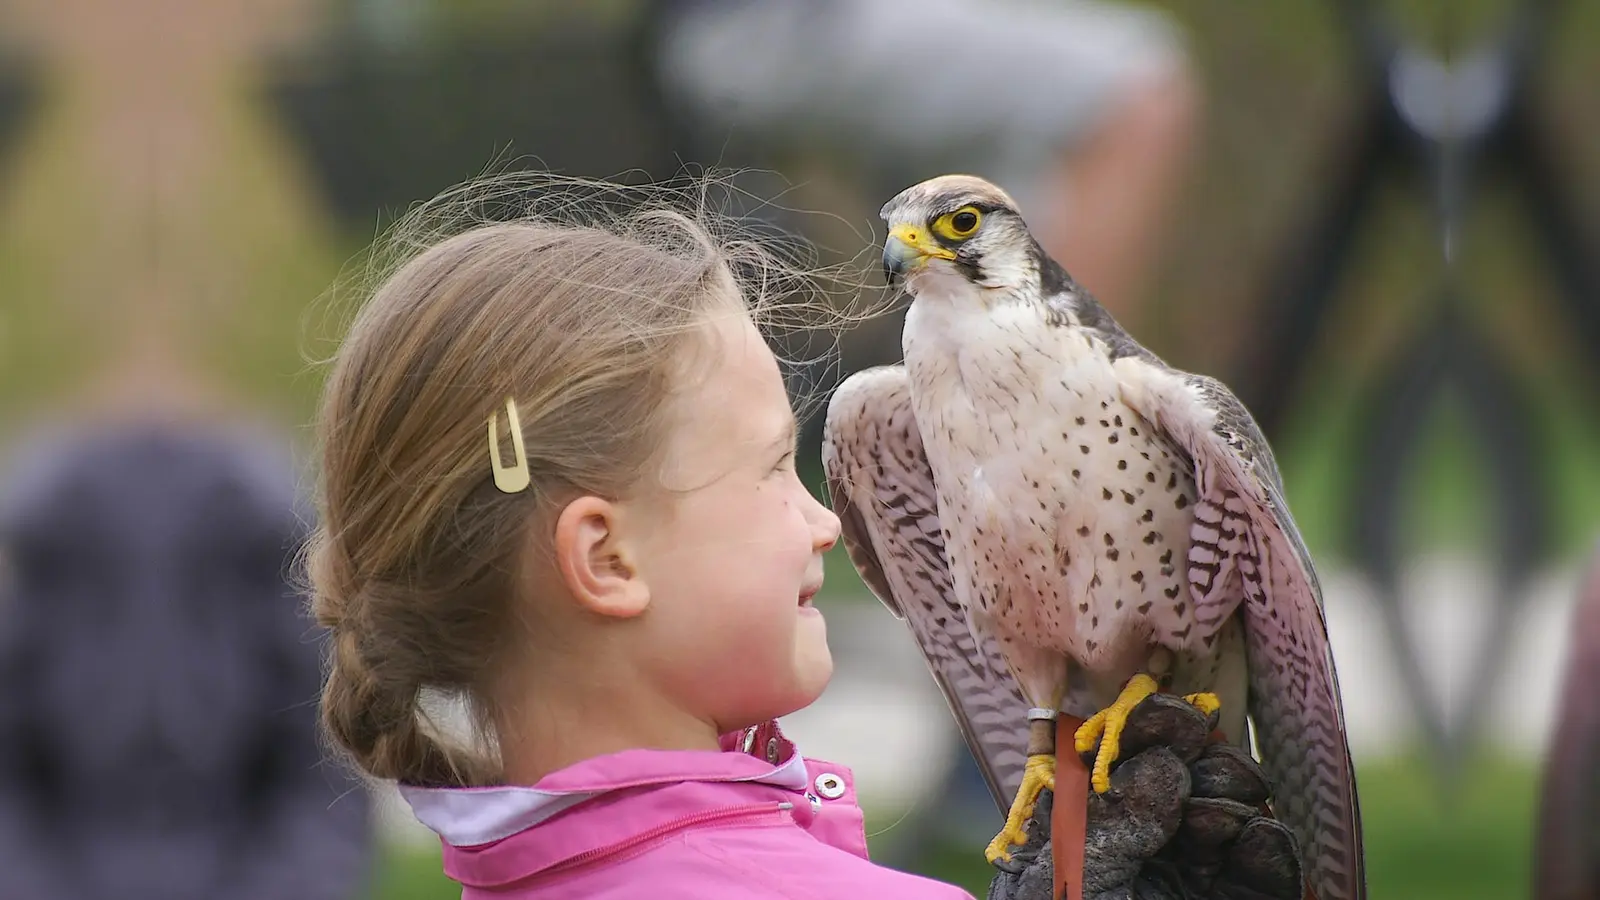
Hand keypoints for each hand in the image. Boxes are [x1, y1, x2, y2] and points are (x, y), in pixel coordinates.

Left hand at [986, 694, 1303, 899]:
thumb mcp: (1072, 881)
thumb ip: (1117, 820)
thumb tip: (1163, 762)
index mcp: (1086, 833)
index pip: (1122, 762)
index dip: (1148, 731)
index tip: (1170, 716)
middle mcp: (1143, 849)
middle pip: (1187, 776)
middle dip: (1201, 759)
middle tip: (1202, 756)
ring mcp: (1193, 881)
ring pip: (1233, 812)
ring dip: (1233, 798)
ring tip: (1217, 817)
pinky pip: (1266, 866)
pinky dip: (1268, 846)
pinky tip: (1256, 841)